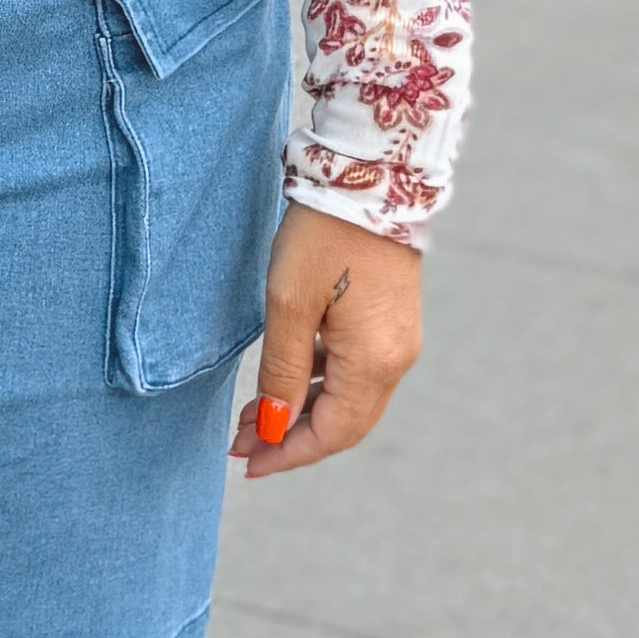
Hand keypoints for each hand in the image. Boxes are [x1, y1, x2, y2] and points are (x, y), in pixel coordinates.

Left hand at [232, 206, 420, 475]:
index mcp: (374, 362)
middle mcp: (395, 359)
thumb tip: (274, 426)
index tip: (247, 462)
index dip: (287, 454)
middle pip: (343, 423)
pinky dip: (319, 383)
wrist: (370, 175)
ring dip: (301, 410)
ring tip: (252, 411)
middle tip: (241, 441)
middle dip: (290, 437)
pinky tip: (286, 376)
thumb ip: (281, 372)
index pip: (331, 433)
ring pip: (348, 398)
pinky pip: (356, 370)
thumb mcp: (288, 306)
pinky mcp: (391, 320)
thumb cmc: (324, 236)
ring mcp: (397, 339)